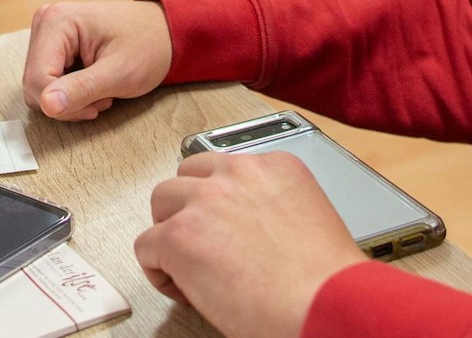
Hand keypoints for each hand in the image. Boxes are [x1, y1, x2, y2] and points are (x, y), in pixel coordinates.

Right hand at [21, 0, 173, 120]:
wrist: (163, 32)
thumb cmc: (148, 45)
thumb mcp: (120, 73)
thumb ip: (82, 89)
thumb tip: (47, 105)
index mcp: (57, 21)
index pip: (37, 79)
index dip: (64, 104)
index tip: (98, 105)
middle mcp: (45, 22)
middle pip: (34, 85)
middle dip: (68, 102)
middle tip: (103, 98)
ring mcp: (47, 33)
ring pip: (39, 87)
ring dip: (71, 99)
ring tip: (101, 90)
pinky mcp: (52, 45)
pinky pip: (48, 81)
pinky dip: (70, 92)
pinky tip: (93, 84)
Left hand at [134, 151, 363, 337]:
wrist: (322, 304)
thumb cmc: (325, 280)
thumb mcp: (309, 218)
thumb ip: (273, 208)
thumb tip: (249, 230)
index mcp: (275, 167)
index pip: (226, 168)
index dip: (220, 202)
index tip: (226, 228)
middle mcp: (237, 175)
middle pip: (188, 176)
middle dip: (189, 208)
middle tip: (202, 244)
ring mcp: (204, 201)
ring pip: (161, 201)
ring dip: (170, 231)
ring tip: (190, 266)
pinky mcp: (179, 235)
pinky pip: (146, 246)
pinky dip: (159, 270)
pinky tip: (185, 289)